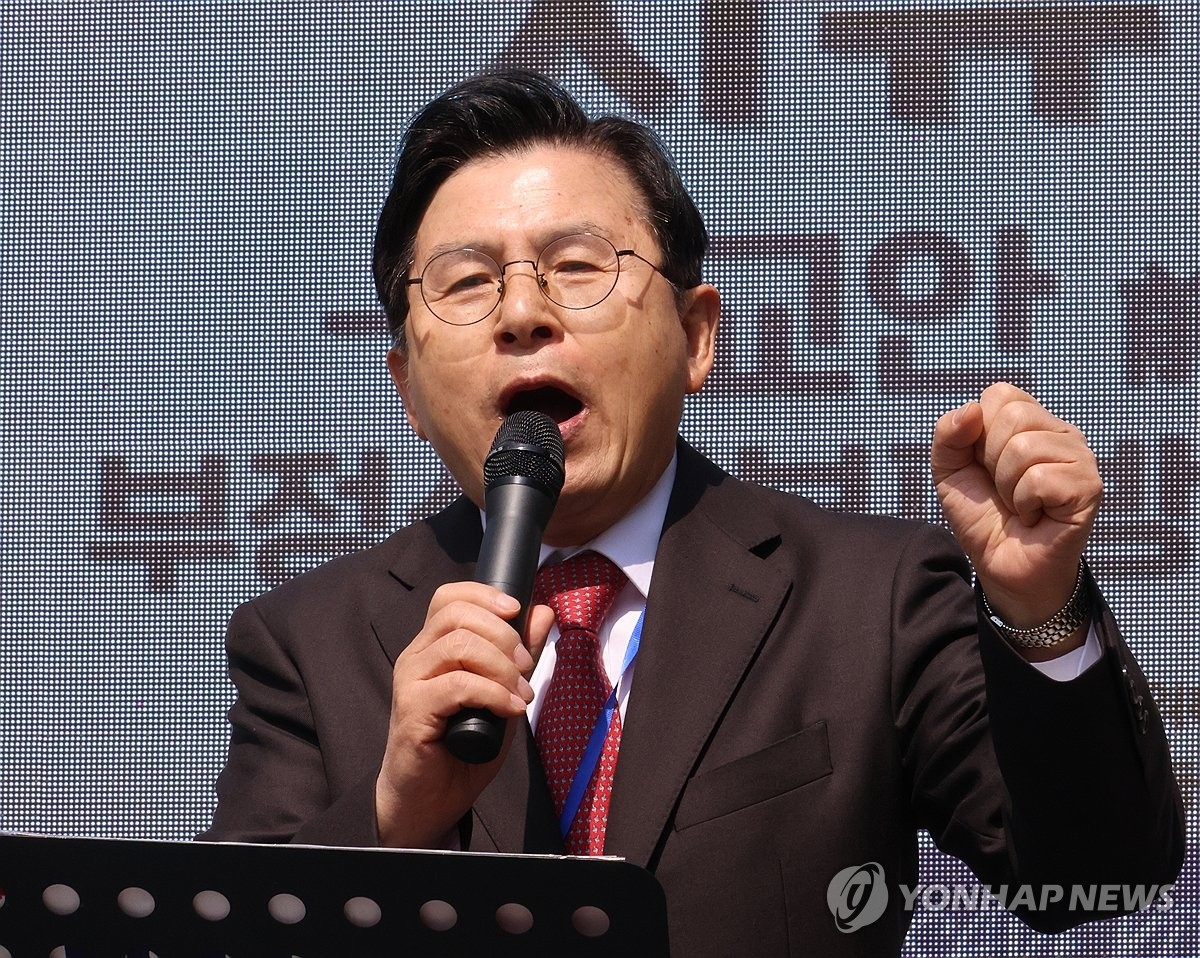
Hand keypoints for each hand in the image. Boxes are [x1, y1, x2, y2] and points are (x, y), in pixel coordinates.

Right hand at [374, 582, 553, 846]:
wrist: (431, 799)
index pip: (448, 597)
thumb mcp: (502, 693)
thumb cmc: (463, 747)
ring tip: (520, 692)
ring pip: (459, 646)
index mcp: (433, 647)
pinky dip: (493, 693)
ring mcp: (411, 682)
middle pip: (457, 615)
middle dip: (503, 634)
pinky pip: (458, 685)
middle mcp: (416, 658)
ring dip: (501, 665)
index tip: (515, 610)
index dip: (484, 594)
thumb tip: (542, 612)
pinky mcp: (412, 710)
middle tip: (524, 666)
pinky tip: (510, 709)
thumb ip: (520, 655)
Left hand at [931, 382, 1101, 631]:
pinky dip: (1025, 502)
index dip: (978, 433)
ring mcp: (1079, 458)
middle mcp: (1060, 433)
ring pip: (1025, 447)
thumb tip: (971, 409)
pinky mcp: (1089, 486)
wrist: (1000, 565)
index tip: (984, 465)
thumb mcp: (950, 471)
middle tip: (1004, 489)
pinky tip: (1036, 516)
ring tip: (1019, 504)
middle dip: (992, 460)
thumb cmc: (982, 516)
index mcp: (1031, 422)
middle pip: (1013, 416)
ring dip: (1008, 486)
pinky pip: (1041, 477)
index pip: (1000, 394)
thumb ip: (949, 435)